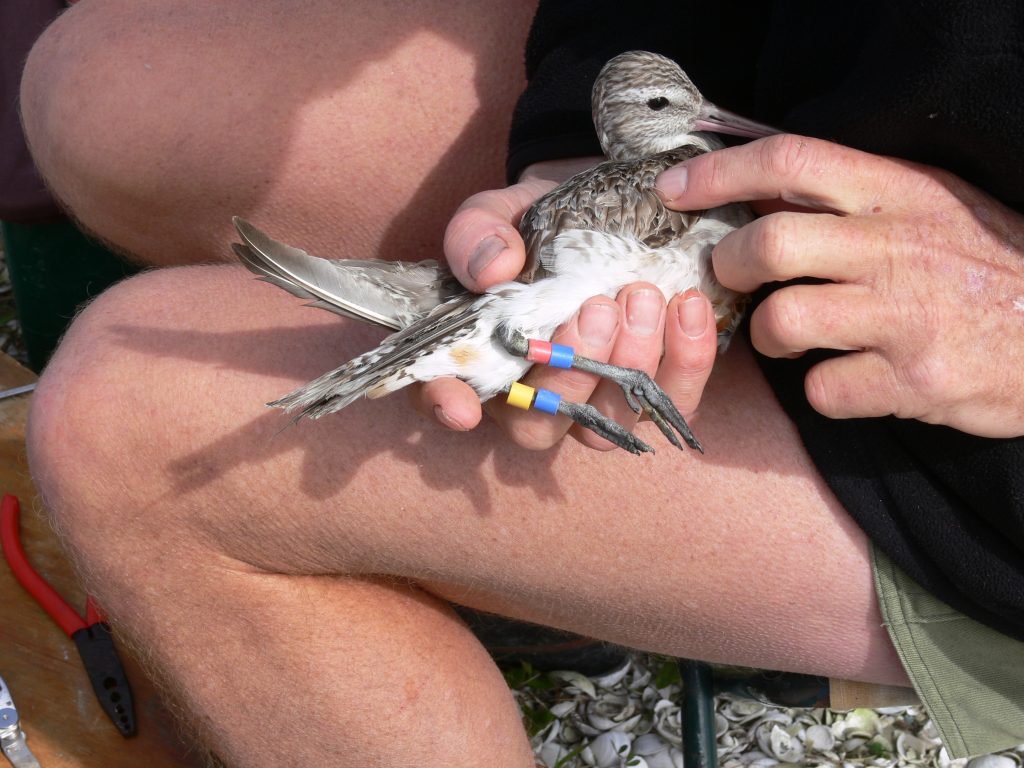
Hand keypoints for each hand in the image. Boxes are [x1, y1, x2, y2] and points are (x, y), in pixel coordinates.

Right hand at [413, 159, 719, 450]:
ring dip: (630, 367)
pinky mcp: (648, 394)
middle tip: (597, 307)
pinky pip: (670, 404)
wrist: (602, 214)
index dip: (449, 408)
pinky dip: (686, 361)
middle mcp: (531, 397)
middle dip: (571, 373)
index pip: (448, 398)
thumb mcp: (499, 214)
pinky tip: (688, 308)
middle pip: (539, 426)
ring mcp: (591, 403)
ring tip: (644, 297)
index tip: (463, 407)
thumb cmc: (535, 226)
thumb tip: (493, 268)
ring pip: (606, 425)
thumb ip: (478, 235)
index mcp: (479, 360)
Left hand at [656, 134, 1023, 437]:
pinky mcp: (913, 380)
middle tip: (731, 276)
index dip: (720, 172)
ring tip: (788, 334)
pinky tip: (845, 377)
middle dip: (728, 265)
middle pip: (769, 245)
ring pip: (783, 322)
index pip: (792, 161)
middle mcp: (898, 248)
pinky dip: (819, 390)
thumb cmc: (985, 265)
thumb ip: (854, 197)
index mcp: (900, 193)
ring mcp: (905, 317)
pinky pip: (822, 390)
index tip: (674, 187)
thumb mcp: (932, 204)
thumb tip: (758, 194)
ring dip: (766, 335)